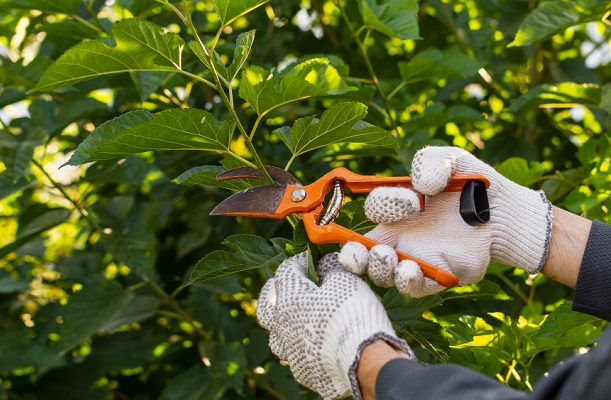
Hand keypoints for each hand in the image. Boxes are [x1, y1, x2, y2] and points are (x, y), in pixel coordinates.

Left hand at [257, 252, 411, 398]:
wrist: (364, 360)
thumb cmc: (352, 313)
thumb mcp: (344, 279)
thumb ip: (330, 267)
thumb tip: (325, 263)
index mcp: (289, 299)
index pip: (286, 271)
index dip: (300, 261)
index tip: (314, 259)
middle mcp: (282, 327)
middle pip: (266, 307)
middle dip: (274, 294)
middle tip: (285, 287)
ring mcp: (291, 352)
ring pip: (276, 337)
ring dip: (283, 326)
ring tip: (296, 320)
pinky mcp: (303, 372)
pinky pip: (296, 357)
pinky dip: (302, 348)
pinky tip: (315, 346)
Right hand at [339, 146, 552, 296]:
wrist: (506, 211)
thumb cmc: (474, 184)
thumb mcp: (452, 160)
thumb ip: (431, 162)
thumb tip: (422, 185)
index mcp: (398, 209)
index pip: (374, 211)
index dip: (383, 205)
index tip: (412, 200)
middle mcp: (401, 237)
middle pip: (363, 253)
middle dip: (354, 255)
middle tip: (362, 251)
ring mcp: (417, 260)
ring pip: (384, 274)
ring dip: (380, 269)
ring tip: (388, 259)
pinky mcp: (438, 276)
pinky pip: (415, 287)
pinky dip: (408, 282)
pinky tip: (410, 271)